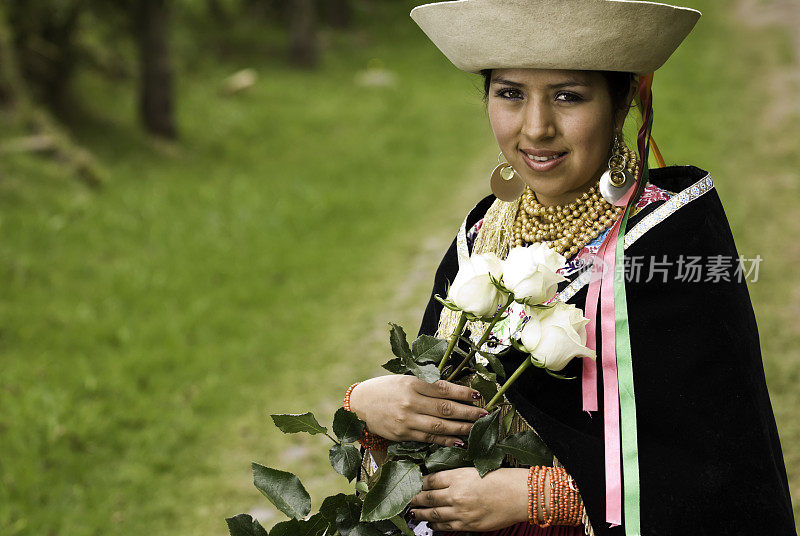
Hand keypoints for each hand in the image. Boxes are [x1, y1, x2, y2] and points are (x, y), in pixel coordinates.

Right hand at [348, 376, 486, 446]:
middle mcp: (410, 402)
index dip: (462, 393)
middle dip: (467, 412)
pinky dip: (445, 441)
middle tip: (484, 414)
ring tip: (476, 428)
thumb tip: (452, 390)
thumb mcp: (404, 380)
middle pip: (445, 408)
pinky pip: (429, 439)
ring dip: (461, 428)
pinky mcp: (403, 434)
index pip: (443, 389)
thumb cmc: (384, 389)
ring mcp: (407, 420)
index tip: (477, 396)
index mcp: (412, 383)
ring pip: (439, 426)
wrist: (359, 405)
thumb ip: (425, 385)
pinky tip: (458, 441)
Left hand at [409, 467, 529, 531]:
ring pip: (434, 514)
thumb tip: (441, 481)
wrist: (520, 495)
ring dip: (421, 514)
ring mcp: (461, 511)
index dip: (419, 482)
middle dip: (414, 499)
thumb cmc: (502, 479)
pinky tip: (431, 525)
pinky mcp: (468, 525)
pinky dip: (436, 526)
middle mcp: (456, 494)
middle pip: (428, 497)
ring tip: (413, 513)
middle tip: (406, 500)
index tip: (413, 484)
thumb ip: (457, 476)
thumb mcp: (476, 469)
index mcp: (458, 476)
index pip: (430, 480)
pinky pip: (446, 527)